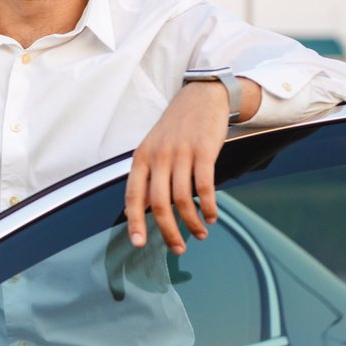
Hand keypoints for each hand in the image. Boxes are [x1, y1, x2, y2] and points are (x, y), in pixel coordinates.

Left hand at [124, 78, 260, 254]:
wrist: (202, 97)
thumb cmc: (176, 127)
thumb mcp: (154, 148)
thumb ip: (148, 177)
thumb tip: (144, 210)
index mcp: (142, 158)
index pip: (133, 196)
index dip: (134, 222)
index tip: (138, 243)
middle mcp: (159, 156)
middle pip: (159, 204)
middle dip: (168, 231)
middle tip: (178, 248)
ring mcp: (181, 153)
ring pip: (183, 199)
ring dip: (192, 222)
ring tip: (200, 233)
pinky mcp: (204, 151)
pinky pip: (205, 187)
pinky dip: (208, 206)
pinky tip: (212, 216)